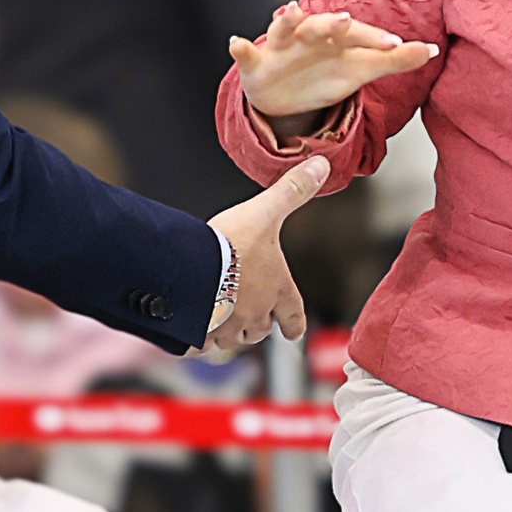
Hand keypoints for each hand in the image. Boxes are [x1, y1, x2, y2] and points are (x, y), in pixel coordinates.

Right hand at [205, 154, 331, 353]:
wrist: (192, 265)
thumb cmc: (232, 242)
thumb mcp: (266, 212)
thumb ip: (292, 190)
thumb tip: (322, 165)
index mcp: (277, 290)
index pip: (293, 316)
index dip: (293, 324)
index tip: (292, 332)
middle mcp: (256, 314)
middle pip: (259, 331)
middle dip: (255, 326)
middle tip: (246, 316)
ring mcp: (228, 328)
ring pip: (231, 341)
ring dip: (227, 333)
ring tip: (218, 320)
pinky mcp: (200, 335)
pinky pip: (200, 346)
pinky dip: (196, 341)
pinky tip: (190, 330)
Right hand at [228, 3, 435, 125]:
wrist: (282, 96)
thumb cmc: (324, 76)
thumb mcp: (359, 71)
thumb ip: (395, 61)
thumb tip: (435, 49)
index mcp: (336, 39)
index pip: (358, 35)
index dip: (374, 39)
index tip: (394, 43)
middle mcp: (309, 36)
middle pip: (322, 25)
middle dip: (331, 23)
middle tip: (344, 19)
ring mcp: (281, 48)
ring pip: (283, 30)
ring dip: (286, 20)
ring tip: (290, 10)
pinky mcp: (256, 63)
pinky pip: (246, 53)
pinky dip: (240, 48)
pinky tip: (235, 42)